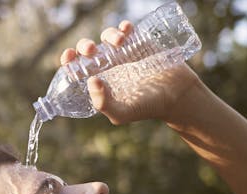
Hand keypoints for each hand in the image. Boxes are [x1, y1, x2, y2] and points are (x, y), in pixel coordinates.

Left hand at [61, 21, 202, 124]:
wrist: (178, 95)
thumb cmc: (148, 107)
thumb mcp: (122, 113)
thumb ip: (103, 103)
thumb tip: (91, 80)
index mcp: (99, 81)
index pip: (77, 68)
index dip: (68, 60)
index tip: (69, 56)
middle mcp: (108, 65)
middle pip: (88, 49)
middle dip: (84, 45)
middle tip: (91, 50)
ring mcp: (124, 53)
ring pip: (107, 36)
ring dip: (108, 35)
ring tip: (119, 42)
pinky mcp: (140, 43)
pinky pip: (127, 29)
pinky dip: (124, 26)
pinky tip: (126, 30)